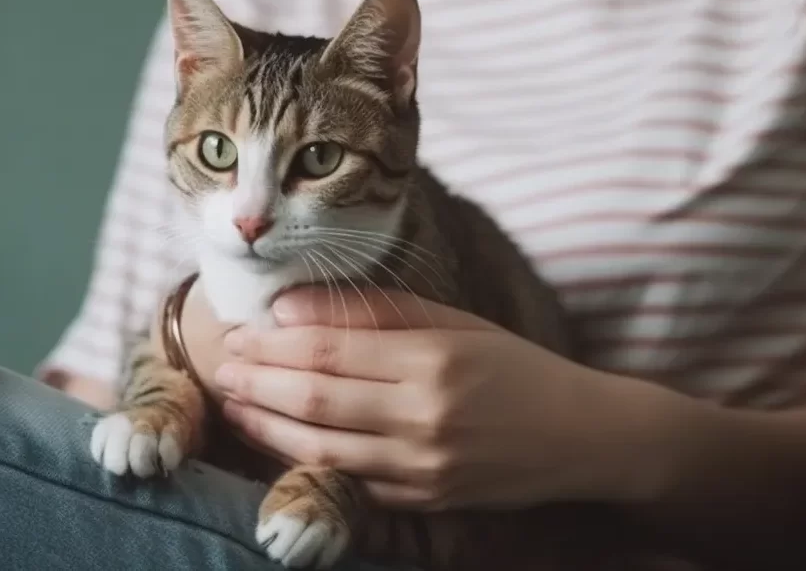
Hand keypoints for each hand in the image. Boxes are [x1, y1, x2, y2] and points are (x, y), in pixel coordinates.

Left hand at [211, 286, 682, 510]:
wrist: (581, 435)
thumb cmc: (511, 366)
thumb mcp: (451, 321)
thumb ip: (372, 311)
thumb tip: (289, 304)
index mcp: (432, 359)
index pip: (331, 349)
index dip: (274, 342)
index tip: (240, 331)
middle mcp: (425, 415)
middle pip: (315, 399)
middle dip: (258, 382)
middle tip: (223, 365)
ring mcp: (423, 465)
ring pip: (321, 448)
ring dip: (265, 426)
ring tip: (234, 403)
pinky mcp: (424, 500)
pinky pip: (348, 481)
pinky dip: (301, 461)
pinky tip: (273, 441)